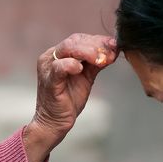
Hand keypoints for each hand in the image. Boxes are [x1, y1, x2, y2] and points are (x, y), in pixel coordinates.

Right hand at [23, 33, 116, 161]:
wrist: (55, 122)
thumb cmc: (69, 99)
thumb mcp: (86, 77)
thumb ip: (97, 63)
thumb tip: (113, 49)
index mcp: (59, 54)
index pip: (79, 39)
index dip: (98, 40)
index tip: (114, 46)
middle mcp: (50, 57)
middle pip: (74, 41)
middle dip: (96, 45)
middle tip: (110, 53)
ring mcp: (48, 68)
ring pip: (68, 49)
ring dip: (88, 52)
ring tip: (100, 60)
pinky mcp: (49, 80)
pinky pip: (59, 67)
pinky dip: (71, 65)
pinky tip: (80, 69)